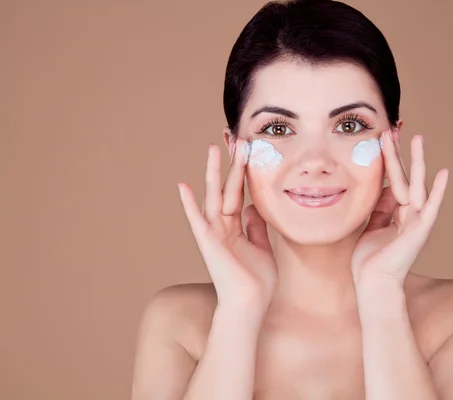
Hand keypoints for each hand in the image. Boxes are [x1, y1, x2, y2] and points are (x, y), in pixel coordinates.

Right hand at [177, 139, 276, 310]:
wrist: (251, 305)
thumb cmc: (258, 281)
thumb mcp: (262, 247)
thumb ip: (256, 226)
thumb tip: (252, 207)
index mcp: (237, 227)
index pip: (240, 192)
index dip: (243, 172)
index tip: (247, 150)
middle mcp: (223, 227)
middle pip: (228, 189)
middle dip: (232, 164)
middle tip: (236, 139)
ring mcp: (214, 234)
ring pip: (215, 197)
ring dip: (214, 173)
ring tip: (213, 149)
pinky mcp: (208, 243)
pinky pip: (198, 220)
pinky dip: (190, 204)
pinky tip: (183, 185)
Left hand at [351, 129, 448, 288]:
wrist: (372, 283)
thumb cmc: (370, 258)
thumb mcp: (371, 225)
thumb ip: (380, 207)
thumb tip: (385, 187)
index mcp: (397, 212)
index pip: (392, 179)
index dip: (388, 159)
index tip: (383, 137)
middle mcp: (409, 213)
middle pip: (403, 177)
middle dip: (398, 153)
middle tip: (393, 129)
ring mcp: (416, 221)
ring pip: (416, 185)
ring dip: (416, 162)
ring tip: (417, 138)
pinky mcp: (419, 230)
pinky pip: (430, 207)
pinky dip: (438, 191)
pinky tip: (444, 173)